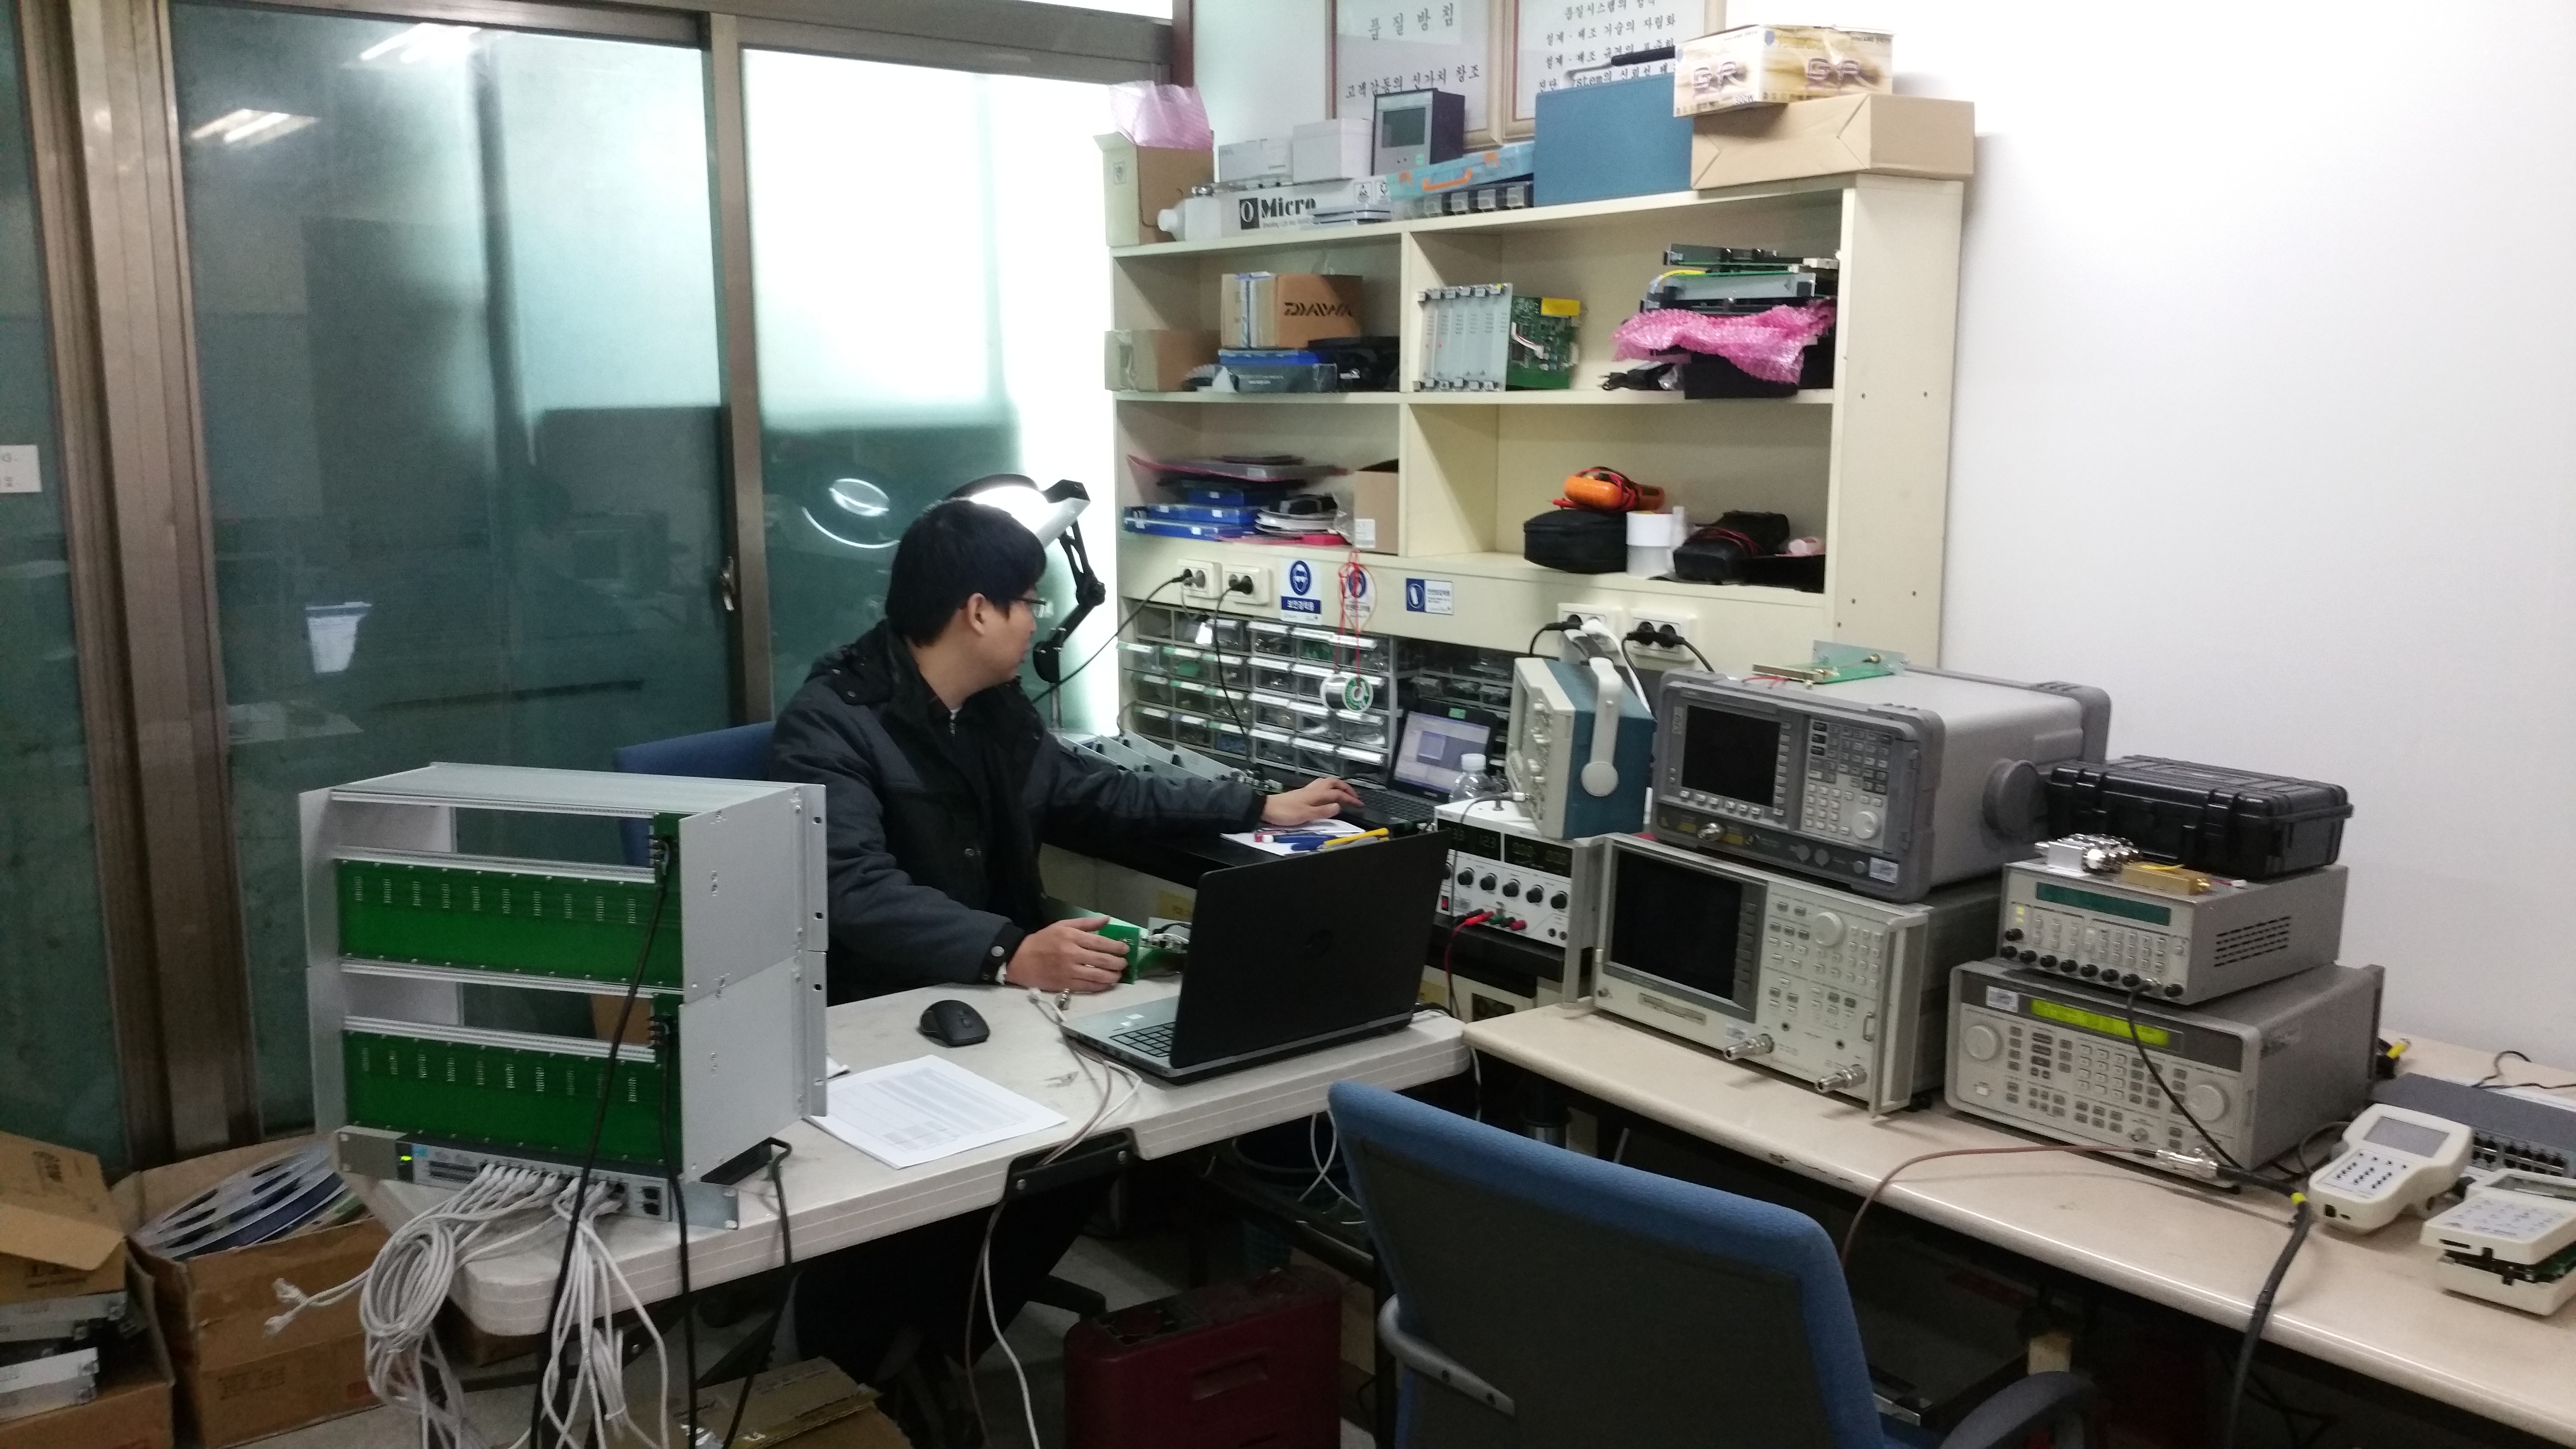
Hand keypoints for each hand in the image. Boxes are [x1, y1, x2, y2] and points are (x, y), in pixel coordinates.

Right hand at [1005, 917, 1126, 993]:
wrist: (1020, 960)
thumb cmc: (1042, 940)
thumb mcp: (1062, 925)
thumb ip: (1085, 923)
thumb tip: (1106, 920)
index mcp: (1071, 937)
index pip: (1100, 942)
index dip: (1116, 947)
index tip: (1125, 949)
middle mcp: (1072, 954)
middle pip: (1102, 960)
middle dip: (1118, 962)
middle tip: (1124, 963)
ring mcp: (1069, 971)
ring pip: (1097, 975)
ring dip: (1112, 976)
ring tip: (1118, 975)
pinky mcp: (1065, 984)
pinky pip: (1088, 987)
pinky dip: (1101, 986)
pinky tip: (1107, 983)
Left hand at [1264, 776, 1362, 826]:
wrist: (1266, 808)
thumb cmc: (1285, 813)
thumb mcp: (1306, 815)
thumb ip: (1323, 811)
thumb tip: (1339, 806)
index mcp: (1316, 794)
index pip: (1338, 794)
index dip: (1350, 799)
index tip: (1360, 805)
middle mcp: (1314, 789)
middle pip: (1334, 783)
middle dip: (1347, 788)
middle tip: (1355, 797)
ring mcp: (1308, 789)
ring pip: (1327, 782)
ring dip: (1339, 785)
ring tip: (1345, 793)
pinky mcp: (1303, 792)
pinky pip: (1321, 785)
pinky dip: (1330, 787)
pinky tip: (1328, 793)